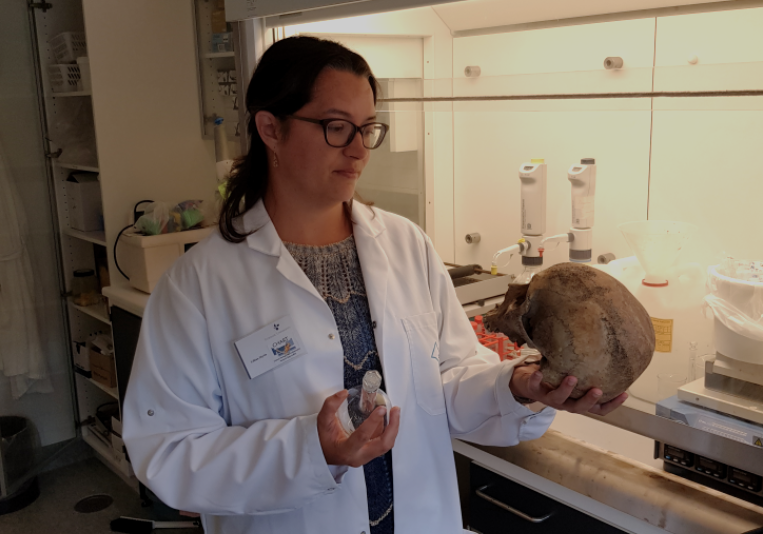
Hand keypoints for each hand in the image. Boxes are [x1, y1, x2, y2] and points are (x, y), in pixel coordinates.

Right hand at [317, 390, 400, 467]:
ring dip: (393, 428)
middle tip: (395, 411)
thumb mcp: (323, 421)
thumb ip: (331, 405)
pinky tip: (388, 419)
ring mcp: (366, 457)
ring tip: (394, 412)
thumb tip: (343, 393)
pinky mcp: (370, 454)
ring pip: (386, 445)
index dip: (373, 422)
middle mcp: (359, 456)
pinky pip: (383, 442)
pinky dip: (388, 430)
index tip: (381, 409)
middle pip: (383, 445)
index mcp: (346, 450)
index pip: (363, 437)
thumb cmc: (323, 440)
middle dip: (393, 427)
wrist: (323, 453)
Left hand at [509, 364, 627, 415]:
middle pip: (580, 408)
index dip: (611, 404)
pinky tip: (539, 372)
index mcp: (577, 401)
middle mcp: (566, 403)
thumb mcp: (574, 375)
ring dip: (566, 389)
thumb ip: (586, 370)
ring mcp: (550, 398)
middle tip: (597, 390)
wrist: (529, 383)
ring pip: (559, 399)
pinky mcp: (534, 391)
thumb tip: (606, 346)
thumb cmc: (557, 378)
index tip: (624, 394)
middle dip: (589, 400)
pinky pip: (535, 386)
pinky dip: (537, 380)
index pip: (598, 409)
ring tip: (572, 378)